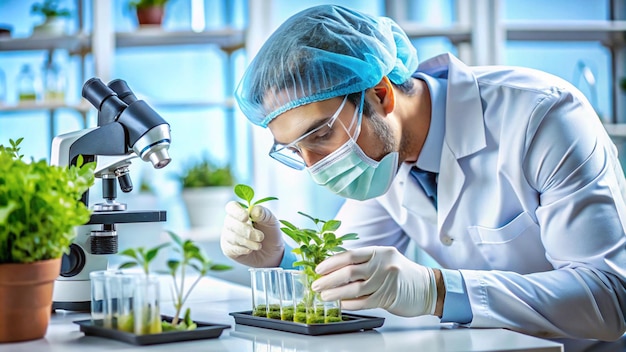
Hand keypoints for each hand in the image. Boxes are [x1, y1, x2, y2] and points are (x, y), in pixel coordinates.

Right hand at [220, 201, 283, 266]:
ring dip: (247, 242)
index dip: (236, 212)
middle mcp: (231, 222)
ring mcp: (228, 236)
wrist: (271, 253)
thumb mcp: (271, 222)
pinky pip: (231, 248)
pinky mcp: (228, 249)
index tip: (246, 217)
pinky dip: (243, 250)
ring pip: (231, 237)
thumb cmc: (270, 233)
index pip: (232, 207)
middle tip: (260, 237)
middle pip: (230, 223)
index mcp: (241, 211)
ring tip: (259, 245)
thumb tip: (254, 210)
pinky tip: (251, 250)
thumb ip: (264, 214)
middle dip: (246, 231)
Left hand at [311, 246, 436, 316]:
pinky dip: (349, 304)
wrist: (427, 287)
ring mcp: (385, 282)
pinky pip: (363, 302)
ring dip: (335, 294)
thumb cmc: (401, 273)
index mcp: (380, 251)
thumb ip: (364, 261)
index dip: (331, 262)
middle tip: (316, 285)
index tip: (319, 269)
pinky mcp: (387, 298)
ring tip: (324, 296)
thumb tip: (335, 267)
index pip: (350, 255)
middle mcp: (382, 265)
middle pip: (349, 272)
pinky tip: (340, 304)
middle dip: (329, 279)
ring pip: (353, 289)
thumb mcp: (384, 259)